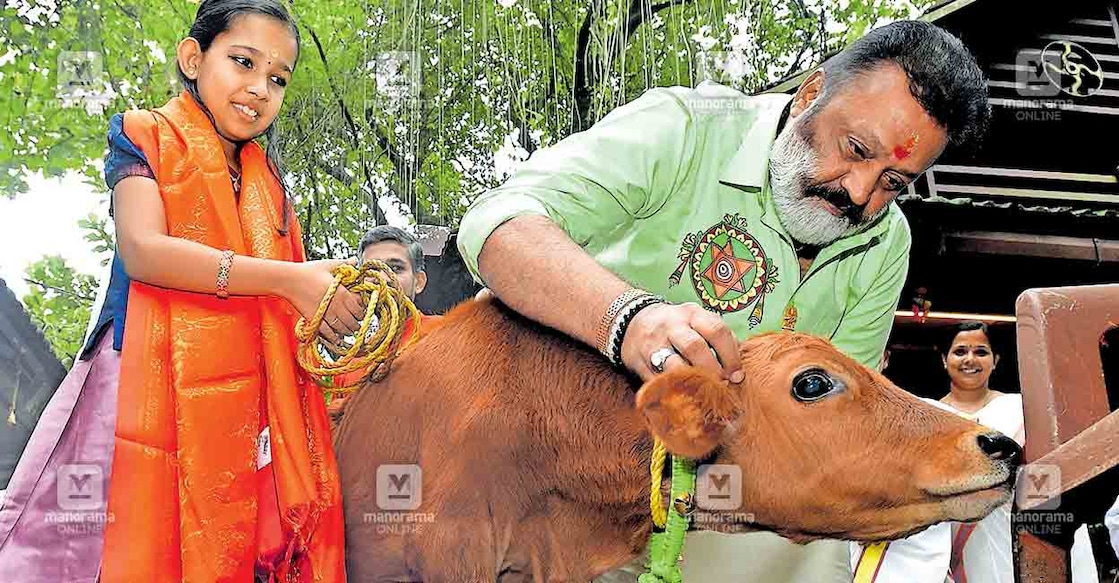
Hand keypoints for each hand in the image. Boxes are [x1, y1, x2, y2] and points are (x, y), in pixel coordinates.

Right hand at [281, 259, 366, 343]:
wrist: (289, 280)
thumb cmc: (309, 271)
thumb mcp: (329, 265)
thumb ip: (345, 263)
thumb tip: (355, 261)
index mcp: (343, 293)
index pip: (360, 308)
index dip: (363, 311)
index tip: (362, 310)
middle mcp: (337, 306)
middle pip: (353, 321)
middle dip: (357, 322)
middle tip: (357, 322)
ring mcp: (326, 315)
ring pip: (343, 329)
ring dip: (348, 331)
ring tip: (350, 330)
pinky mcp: (315, 320)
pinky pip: (328, 334)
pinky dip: (335, 338)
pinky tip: (337, 338)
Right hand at [620, 302, 743, 382]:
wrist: (631, 321)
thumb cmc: (675, 325)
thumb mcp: (695, 320)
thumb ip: (716, 338)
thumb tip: (737, 368)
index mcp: (691, 313)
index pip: (717, 331)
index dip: (731, 356)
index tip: (737, 375)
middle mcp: (672, 325)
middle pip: (695, 347)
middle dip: (712, 371)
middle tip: (721, 386)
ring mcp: (653, 343)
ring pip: (674, 365)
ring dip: (692, 382)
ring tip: (703, 393)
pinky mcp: (639, 361)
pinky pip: (657, 380)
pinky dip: (672, 391)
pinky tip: (683, 397)